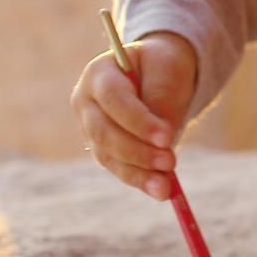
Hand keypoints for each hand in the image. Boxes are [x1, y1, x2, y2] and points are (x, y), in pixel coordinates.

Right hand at [70, 31, 195, 199]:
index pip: (113, 99)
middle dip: (138, 151)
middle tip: (170, 162)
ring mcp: (91, 128)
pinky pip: (118, 167)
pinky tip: (160, 190)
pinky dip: (140, 180)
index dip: (138, 120)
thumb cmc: (163, 66)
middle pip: (104, 132)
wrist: (159, 71)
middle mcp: (86, 103)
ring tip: (166, 186)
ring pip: (109, 155)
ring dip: (139, 172)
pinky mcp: (104, 149)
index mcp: (99, 73)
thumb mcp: (169, 70)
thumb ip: (163, 99)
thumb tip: (164, 141)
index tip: (166, 136)